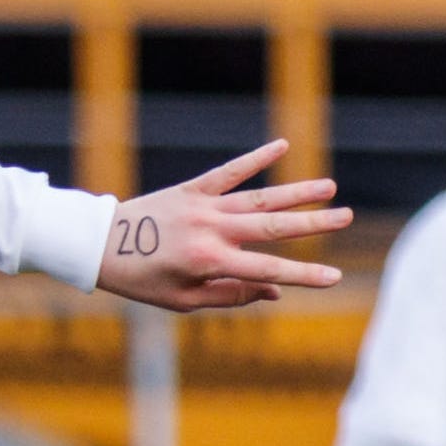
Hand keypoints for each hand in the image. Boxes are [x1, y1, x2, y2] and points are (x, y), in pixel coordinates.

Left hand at [97, 141, 351, 311]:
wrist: (98, 245)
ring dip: (296, 192)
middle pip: (272, 228)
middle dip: (313, 224)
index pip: (267, 270)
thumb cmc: (141, 279)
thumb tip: (274, 290)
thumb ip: (229, 295)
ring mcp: (202, 207)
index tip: (335, 278)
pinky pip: (228, 172)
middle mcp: (211, 231)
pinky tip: (282, 145)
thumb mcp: (181, 300)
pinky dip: (255, 158)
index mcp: (208, 263)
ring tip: (330, 186)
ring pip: (259, 198)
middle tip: (347, 217)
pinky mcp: (191, 189)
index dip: (303, 275)